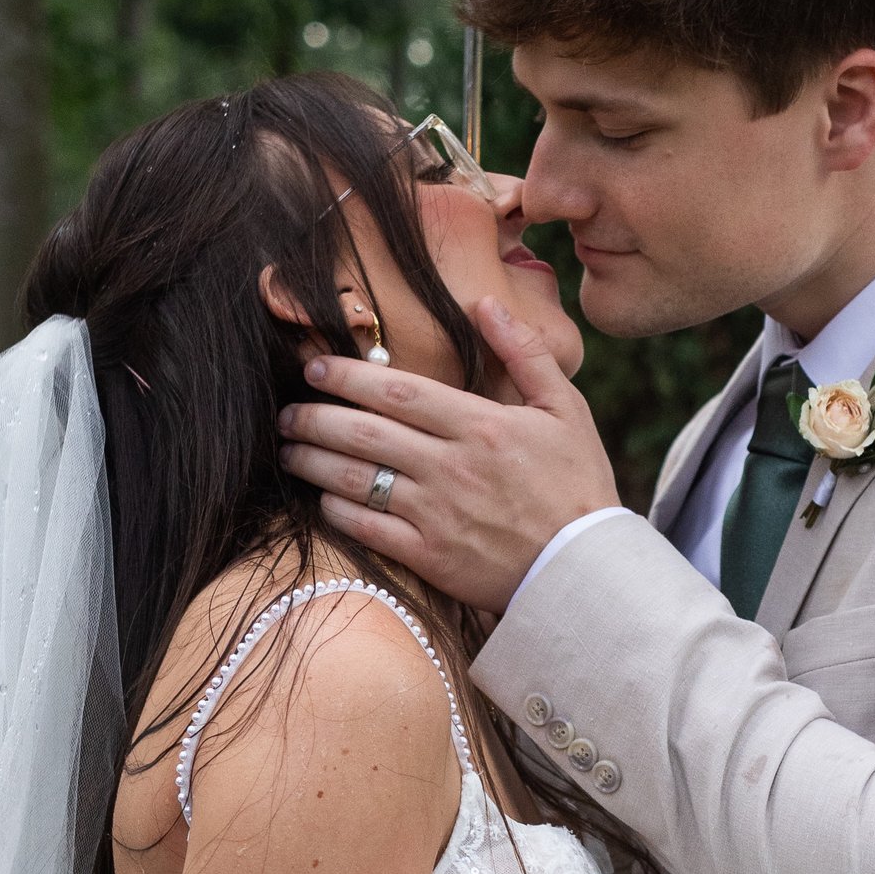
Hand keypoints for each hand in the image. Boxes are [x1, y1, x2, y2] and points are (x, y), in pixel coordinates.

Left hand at [279, 291, 623, 611]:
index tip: (315, 367)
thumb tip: (485, 303)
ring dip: (313, 461)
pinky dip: (336, 511)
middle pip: (364, 432)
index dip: (347, 376)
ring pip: (355, 479)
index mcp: (481, 425)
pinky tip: (321, 499)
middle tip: (287, 410)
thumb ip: (524, 352)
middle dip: (314, 417)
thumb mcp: (567, 409)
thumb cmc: (579, 485)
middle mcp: (452, 467)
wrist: (588, 570)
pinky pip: (367, 530)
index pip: (397, 391)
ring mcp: (437, 515)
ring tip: (289, 449)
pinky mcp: (430, 558)